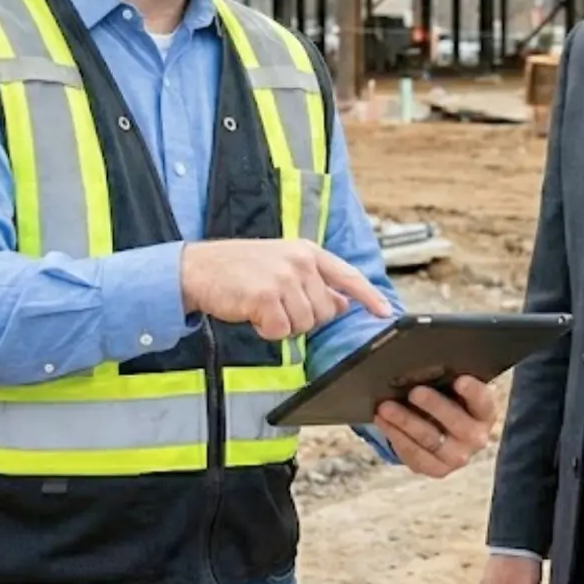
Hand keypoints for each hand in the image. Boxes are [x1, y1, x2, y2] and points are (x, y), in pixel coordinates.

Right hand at [178, 238, 391, 340]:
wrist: (198, 268)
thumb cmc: (239, 270)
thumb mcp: (282, 266)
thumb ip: (314, 282)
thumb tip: (343, 302)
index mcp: (307, 252)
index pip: (348, 276)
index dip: (368, 296)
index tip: (384, 312)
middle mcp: (299, 261)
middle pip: (325, 312)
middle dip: (304, 318)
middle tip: (277, 306)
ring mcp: (283, 277)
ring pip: (304, 325)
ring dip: (283, 325)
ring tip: (262, 307)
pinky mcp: (266, 296)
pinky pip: (281, 331)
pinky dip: (266, 331)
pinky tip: (252, 314)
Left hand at [375, 376, 495, 476]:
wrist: (443, 430)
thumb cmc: (447, 399)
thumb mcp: (451, 387)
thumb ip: (445, 378)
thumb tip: (421, 366)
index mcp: (484, 412)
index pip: (483, 401)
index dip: (473, 392)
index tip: (459, 380)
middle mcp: (476, 438)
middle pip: (458, 424)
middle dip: (435, 406)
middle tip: (415, 392)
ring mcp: (457, 457)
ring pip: (431, 440)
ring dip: (406, 422)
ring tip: (386, 407)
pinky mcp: (437, 469)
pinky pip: (415, 455)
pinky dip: (396, 436)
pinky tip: (382, 421)